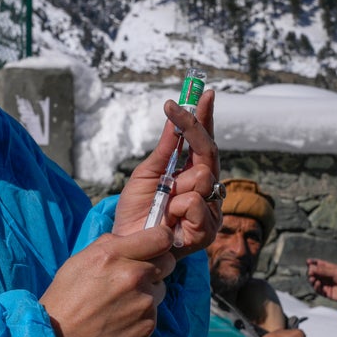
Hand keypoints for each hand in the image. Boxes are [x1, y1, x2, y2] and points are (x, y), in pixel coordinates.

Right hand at [41, 224, 176, 336]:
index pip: (161, 237)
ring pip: (160, 289)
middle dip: (155, 267)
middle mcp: (133, 275)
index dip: (161, 240)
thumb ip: (108, 245)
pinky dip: (141, 315)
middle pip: (168, 262)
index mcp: (114, 255)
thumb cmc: (64, 299)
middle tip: (133, 279)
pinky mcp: (148, 325)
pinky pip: (153, 312)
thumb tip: (130, 239)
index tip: (156, 246)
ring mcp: (143, 302)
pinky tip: (119, 321)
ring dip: (147, 293)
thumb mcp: (79, 261)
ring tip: (119, 304)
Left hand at [114, 90, 219, 259]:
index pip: (203, 141)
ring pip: (203, 176)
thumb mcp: (147, 173)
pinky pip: (197, 202)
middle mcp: (205, 189)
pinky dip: (179, 207)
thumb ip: (166, 149)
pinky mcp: (208, 230)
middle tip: (174, 111)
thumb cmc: (136, 211)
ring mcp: (209, 209)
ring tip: (163, 203)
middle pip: (208, 150)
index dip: (204, 117)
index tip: (204, 92)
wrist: (127, 244)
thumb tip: (175, 117)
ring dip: (177, 186)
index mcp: (191, 174)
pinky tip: (170, 219)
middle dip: (191, 130)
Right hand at [306, 258, 336, 302]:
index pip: (317, 264)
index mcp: (328, 268)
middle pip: (313, 273)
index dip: (312, 263)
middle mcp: (325, 276)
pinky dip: (316, 287)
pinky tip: (317, 284)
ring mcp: (326, 284)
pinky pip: (318, 290)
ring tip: (313, 278)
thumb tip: (310, 267)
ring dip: (312, 280)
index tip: (308, 262)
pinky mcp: (327, 293)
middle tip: (311, 272)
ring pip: (314, 282)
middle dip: (311, 272)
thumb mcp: (336, 271)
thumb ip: (323, 270)